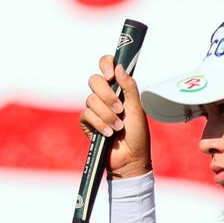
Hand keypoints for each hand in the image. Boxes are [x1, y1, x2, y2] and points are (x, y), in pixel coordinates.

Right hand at [80, 54, 152, 178]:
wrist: (130, 158)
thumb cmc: (137, 134)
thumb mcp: (137, 109)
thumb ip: (129, 87)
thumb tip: (120, 67)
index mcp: (118, 88)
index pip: (106, 65)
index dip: (106, 64)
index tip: (111, 75)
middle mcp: (105, 95)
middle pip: (94, 80)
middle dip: (107, 95)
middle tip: (119, 109)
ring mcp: (95, 108)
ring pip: (91, 100)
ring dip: (107, 115)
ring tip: (118, 128)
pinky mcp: (87, 122)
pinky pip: (87, 115)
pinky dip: (100, 124)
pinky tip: (109, 134)